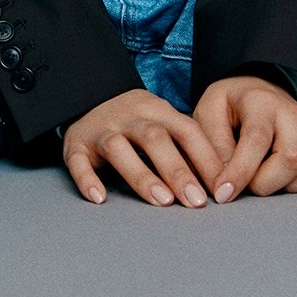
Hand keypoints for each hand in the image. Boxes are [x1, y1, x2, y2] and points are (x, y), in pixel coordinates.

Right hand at [61, 88, 222, 208]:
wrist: (87, 95)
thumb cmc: (136, 121)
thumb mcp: (163, 121)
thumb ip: (186, 147)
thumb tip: (220, 182)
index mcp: (158, 111)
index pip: (187, 131)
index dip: (206, 158)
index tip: (222, 188)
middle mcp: (130, 117)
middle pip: (155, 139)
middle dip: (178, 171)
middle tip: (196, 201)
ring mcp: (101, 130)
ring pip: (119, 148)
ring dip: (141, 175)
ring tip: (161, 201)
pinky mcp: (75, 144)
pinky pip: (78, 161)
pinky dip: (87, 179)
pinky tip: (98, 198)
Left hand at [192, 75, 296, 201]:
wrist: (256, 91)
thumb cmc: (229, 107)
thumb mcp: (208, 113)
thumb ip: (213, 146)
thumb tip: (224, 183)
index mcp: (261, 102)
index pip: (257, 140)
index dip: (240, 172)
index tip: (223, 194)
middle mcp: (293, 114)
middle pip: (293, 158)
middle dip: (266, 184)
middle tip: (247, 184)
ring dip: (291, 185)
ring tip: (268, 180)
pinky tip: (292, 179)